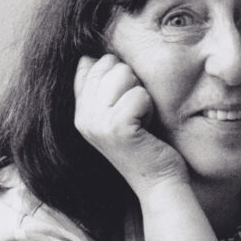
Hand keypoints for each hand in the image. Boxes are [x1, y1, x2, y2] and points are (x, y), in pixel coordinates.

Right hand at [73, 54, 187, 195]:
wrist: (159, 184)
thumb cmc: (147, 146)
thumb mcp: (117, 115)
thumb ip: (102, 88)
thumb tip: (90, 57)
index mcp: (80, 113)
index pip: (88, 64)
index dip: (117, 75)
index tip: (126, 105)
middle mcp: (84, 118)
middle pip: (108, 64)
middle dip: (131, 83)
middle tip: (136, 115)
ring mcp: (98, 123)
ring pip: (123, 74)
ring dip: (141, 95)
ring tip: (141, 120)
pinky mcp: (118, 128)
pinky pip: (139, 94)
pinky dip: (150, 108)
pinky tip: (147, 128)